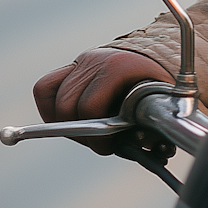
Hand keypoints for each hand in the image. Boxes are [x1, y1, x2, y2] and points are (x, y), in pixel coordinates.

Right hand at [33, 48, 172, 154]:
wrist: (161, 55)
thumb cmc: (162, 85)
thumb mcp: (161, 104)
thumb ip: (151, 127)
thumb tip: (149, 152)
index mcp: (119, 66)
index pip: (89, 107)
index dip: (96, 135)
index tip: (108, 147)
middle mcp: (96, 59)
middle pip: (67, 105)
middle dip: (81, 133)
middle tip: (99, 143)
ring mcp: (83, 60)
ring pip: (53, 99)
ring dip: (65, 124)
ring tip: (87, 133)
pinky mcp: (74, 65)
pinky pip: (45, 87)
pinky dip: (51, 108)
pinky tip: (68, 121)